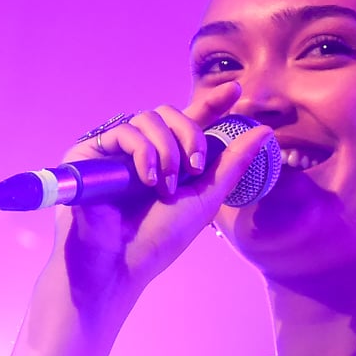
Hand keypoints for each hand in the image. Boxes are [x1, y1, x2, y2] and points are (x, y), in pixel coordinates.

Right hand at [53, 80, 272, 306]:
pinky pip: (124, 131)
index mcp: (169, 160)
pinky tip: (147, 180)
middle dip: (190, 136)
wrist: (119, 264)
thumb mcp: (205, 200)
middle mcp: (141, 150)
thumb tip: (265, 131)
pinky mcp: (90, 151)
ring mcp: (115, 150)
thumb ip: (233, 165)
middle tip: (195, 167)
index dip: (212, 103)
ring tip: (165, 185)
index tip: (235, 91)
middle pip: (170, 113)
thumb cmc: (158, 239)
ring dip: (166, 150)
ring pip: (148, 118)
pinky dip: (143, 152)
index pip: (191, 122)